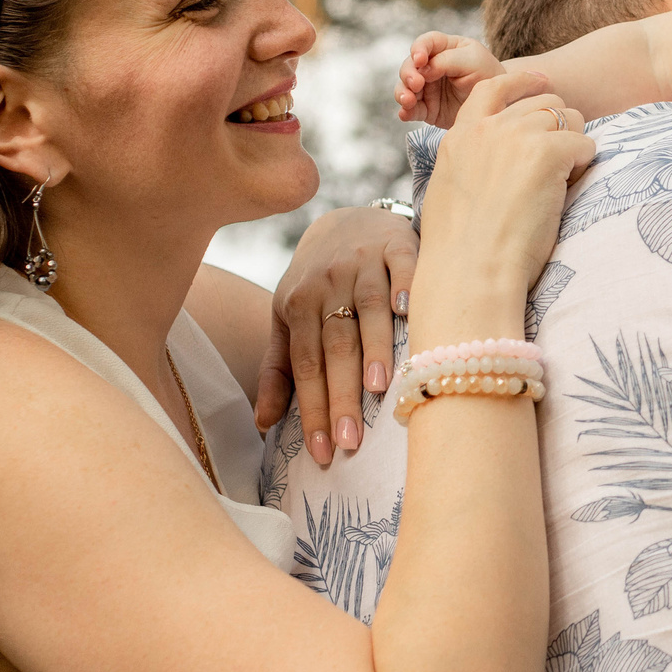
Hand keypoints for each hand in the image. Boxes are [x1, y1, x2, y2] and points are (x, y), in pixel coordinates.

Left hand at [258, 206, 420, 466]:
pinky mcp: (396, 244)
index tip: (322, 453)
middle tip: (350, 442)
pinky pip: (402, 266)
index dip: (313, 410)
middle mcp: (326, 283)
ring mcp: (362, 262)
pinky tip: (409, 311)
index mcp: (296, 305)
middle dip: (342, 396)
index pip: (305, 367)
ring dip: (374, 348)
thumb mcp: (287, 319)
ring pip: (367, 310)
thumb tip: (263, 424)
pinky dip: (405, 286)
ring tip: (379, 389)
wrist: (347, 219)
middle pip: (334, 347)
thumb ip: (278, 370)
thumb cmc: (318, 283)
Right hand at [396, 31, 503, 126]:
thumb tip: (422, 68)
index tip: (419, 59)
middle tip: (416, 84)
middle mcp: (432, 66)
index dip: (418, 48)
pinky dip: (406, 111)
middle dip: (408, 74)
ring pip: (405, 87)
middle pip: (410, 65)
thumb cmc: (490, 77)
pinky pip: (411, 109)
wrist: (501, 106)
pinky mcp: (427, 108)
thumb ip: (447, 61)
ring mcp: (428, 88)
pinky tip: (405, 114)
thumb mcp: (474, 62)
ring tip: (408, 101)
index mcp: (447, 48)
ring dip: (402, 92)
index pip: (426, 42)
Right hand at [410, 71, 595, 348]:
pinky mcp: (546, 152)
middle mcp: (488, 127)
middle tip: (560, 162)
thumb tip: (498, 162)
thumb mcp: (451, 190)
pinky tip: (567, 190)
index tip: (543, 85)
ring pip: (569, 117)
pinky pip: (585, 144)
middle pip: (543, 101)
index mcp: (460, 135)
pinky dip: (584, 165)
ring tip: (560, 182)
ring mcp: (517, 136)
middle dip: (560, 126)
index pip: (494, 86)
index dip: (523, 83)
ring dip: (573, 145)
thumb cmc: (462, 249)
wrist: (470, 272)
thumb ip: (472, 161)